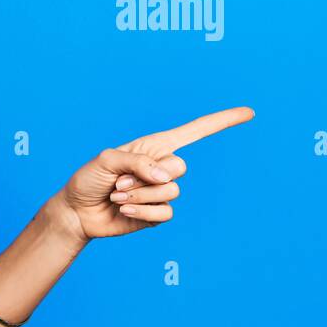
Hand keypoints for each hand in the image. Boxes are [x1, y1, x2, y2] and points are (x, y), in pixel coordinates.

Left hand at [53, 106, 254, 241]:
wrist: (77, 211)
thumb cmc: (89, 179)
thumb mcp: (107, 160)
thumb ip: (137, 162)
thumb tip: (166, 176)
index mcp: (153, 147)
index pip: (194, 132)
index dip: (222, 121)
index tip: (249, 113)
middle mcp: (161, 167)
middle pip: (179, 167)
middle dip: (145, 176)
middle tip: (119, 182)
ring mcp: (161, 192)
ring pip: (171, 192)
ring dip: (139, 196)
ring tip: (117, 196)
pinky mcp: (157, 214)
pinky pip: (165, 213)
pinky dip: (142, 213)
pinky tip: (125, 212)